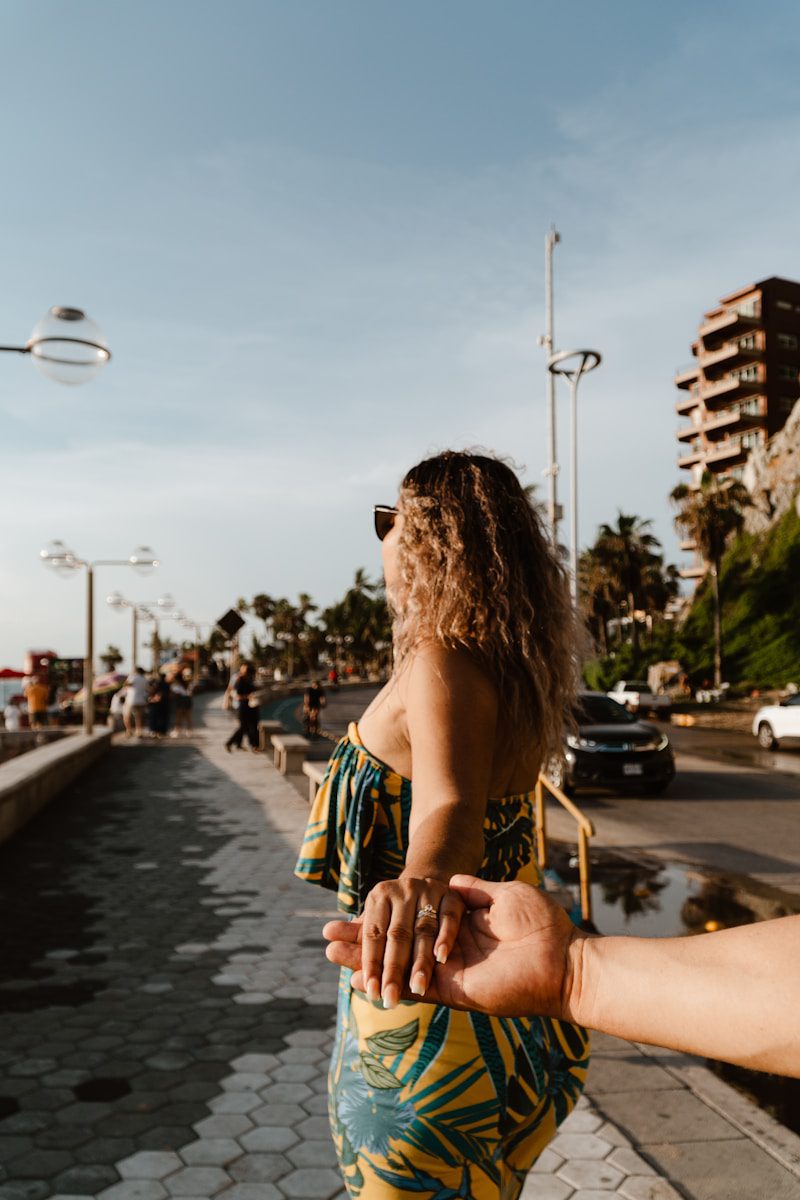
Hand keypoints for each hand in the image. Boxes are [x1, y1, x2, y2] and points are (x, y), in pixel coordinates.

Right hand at [324, 875, 584, 1018]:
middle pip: (394, 947)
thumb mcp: (503, 895)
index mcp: (458, 929)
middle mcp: (448, 952)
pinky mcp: (456, 991)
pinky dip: (387, 980)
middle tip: (326, 935)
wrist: (566, 959)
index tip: (353, 909)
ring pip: (395, 968)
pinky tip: (359, 977)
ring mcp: (449, 973)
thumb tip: (447, 882)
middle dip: (361, 942)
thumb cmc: (543, 925)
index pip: (410, 924)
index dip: (383, 919)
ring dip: (363, 963)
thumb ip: (472, 891)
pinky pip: (414, 988)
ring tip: (330, 954)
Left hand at [355, 875, 464, 1008]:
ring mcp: (429, 890)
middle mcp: (403, 889)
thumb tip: (329, 949)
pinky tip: (441, 958)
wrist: (428, 888)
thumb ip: (357, 941)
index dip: (371, 964)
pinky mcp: (451, 894)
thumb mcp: (377, 925)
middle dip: (393, 970)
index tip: (371, 993)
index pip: (372, 935)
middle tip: (389, 1000)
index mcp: (379, 896)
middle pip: (398, 935)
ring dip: (421, 961)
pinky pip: (449, 916)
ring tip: (417, 988)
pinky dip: (445, 937)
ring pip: (424, 929)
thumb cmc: (396, 916)